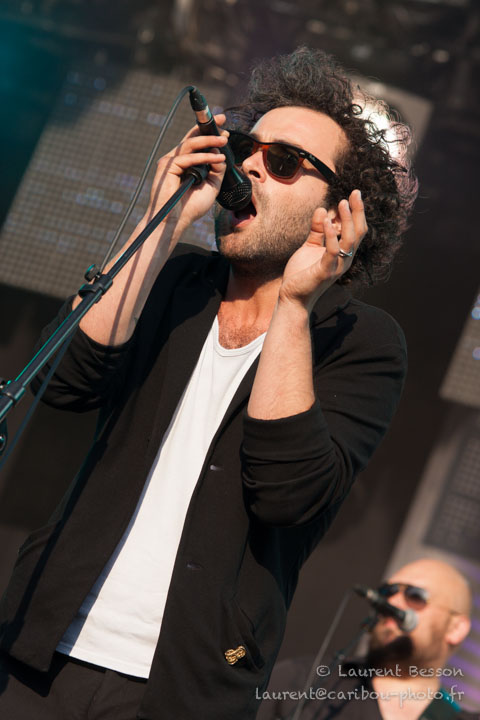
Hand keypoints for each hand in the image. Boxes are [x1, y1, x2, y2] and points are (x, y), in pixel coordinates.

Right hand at [144, 114, 228, 236]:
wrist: (176, 221)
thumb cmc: (191, 207)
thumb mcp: (212, 185)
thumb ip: (217, 169)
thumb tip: (220, 153)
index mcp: (185, 164)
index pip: (196, 144)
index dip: (209, 133)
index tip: (224, 130)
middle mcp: (176, 160)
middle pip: (191, 138)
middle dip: (207, 127)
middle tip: (222, 120)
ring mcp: (170, 162)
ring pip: (190, 144)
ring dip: (208, 140)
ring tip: (224, 140)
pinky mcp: (167, 167)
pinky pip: (188, 157)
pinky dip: (204, 157)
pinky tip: (217, 158)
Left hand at [279, 190, 366, 312]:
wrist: (292, 297)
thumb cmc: (302, 274)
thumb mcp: (310, 246)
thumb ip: (317, 230)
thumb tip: (323, 210)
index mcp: (343, 253)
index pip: (356, 230)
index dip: (356, 212)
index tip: (353, 194)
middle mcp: (345, 259)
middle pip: (358, 232)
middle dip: (358, 211)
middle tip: (355, 193)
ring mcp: (337, 266)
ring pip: (349, 240)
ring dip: (347, 220)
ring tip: (342, 203)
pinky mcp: (325, 271)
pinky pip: (332, 251)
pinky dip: (330, 235)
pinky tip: (325, 221)